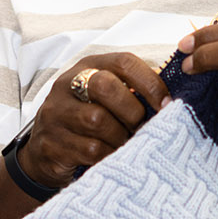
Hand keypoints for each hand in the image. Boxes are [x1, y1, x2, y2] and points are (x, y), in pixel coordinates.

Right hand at [21, 54, 170, 189]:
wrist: (44, 151)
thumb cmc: (88, 118)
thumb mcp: (106, 96)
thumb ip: (134, 90)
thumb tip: (172, 94)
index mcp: (88, 67)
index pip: (124, 62)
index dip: (150, 82)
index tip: (166, 105)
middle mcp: (67, 85)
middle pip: (106, 87)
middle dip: (132, 110)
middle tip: (140, 127)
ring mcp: (55, 114)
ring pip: (98, 121)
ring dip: (121, 137)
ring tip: (126, 143)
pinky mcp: (50, 143)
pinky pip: (90, 150)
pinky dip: (109, 155)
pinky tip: (112, 156)